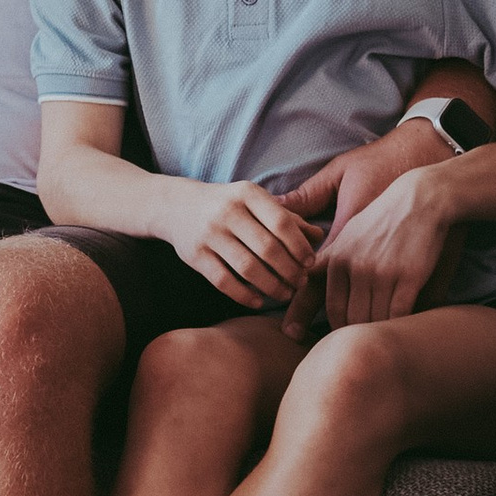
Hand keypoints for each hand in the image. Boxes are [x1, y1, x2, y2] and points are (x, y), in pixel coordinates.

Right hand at [167, 178, 317, 311]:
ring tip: (285, 294)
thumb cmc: (227, 205)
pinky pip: (224, 281)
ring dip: (272, 286)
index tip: (310, 263)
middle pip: (268, 249)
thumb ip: (287, 218)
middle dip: (290, 271)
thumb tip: (318, 237)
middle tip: (301, 283)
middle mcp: (227, 211)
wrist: (176, 205)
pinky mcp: (194, 255)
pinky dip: (245, 295)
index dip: (300, 247)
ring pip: (248, 268)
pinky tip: (259, 301)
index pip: (282, 223)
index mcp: (247, 194)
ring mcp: (209, 234)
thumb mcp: (255, 202)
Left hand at [279, 119, 467, 330]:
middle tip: (346, 348)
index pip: (313, 296)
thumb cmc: (386, 198)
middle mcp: (351, 265)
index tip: (294, 337)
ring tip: (372, 346)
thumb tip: (284, 208)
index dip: (304, 320)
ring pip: (368, 322)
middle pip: (341, 317)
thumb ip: (311, 206)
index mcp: (334, 252)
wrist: (427, 193)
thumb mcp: (340, 194)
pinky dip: (395, 328)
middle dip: (343, 336)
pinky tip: (398, 333)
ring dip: (371, 334)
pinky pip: (396, 317)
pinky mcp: (408, 278)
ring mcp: (379, 273)